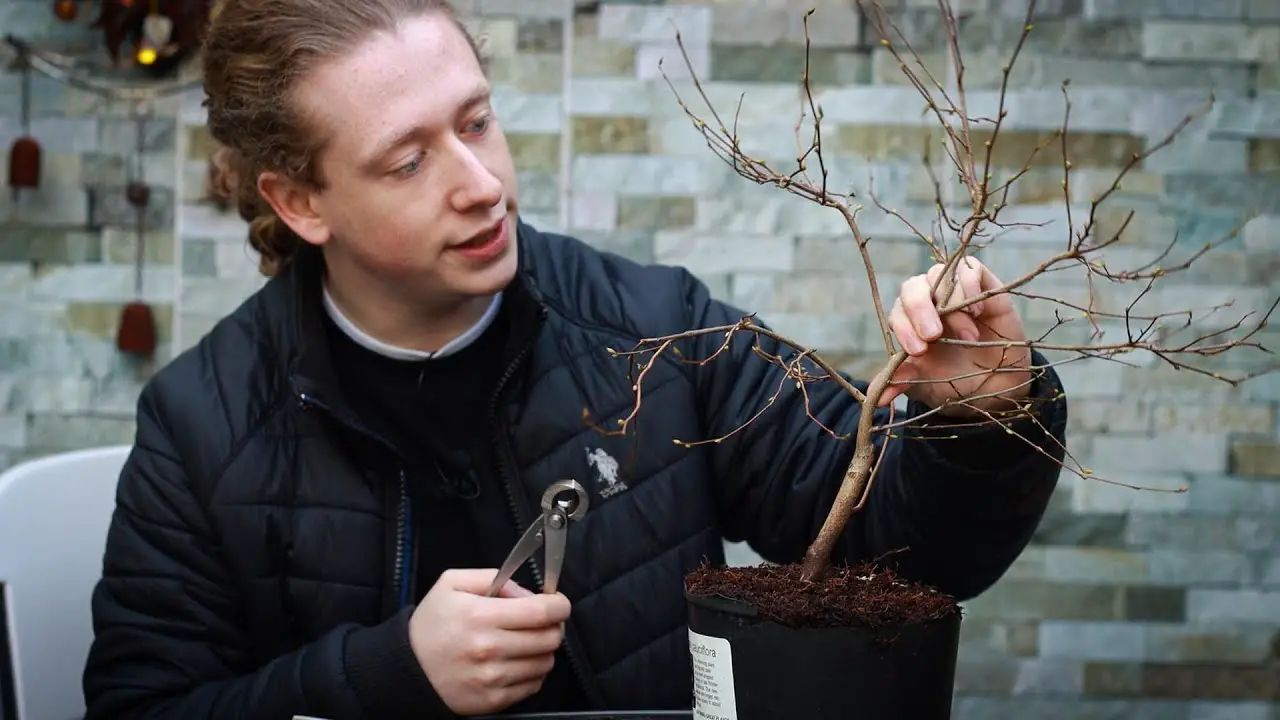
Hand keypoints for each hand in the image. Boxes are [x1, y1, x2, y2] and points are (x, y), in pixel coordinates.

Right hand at [409, 568, 570, 714]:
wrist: (408, 670)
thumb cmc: (431, 626)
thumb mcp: (451, 584)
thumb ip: (492, 577)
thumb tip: (525, 592)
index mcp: (480, 616)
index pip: (542, 612)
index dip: (559, 605)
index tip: (557, 603)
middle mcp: (489, 648)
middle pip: (550, 637)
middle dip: (553, 625)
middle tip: (541, 621)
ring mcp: (493, 677)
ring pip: (545, 662)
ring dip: (542, 649)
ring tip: (524, 642)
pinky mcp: (494, 700)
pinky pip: (534, 685)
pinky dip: (532, 671)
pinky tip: (515, 662)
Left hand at [879, 257, 1031, 416]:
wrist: (996, 386)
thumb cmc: (955, 381)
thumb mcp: (925, 384)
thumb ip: (901, 382)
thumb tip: (876, 398)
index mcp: (909, 322)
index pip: (897, 313)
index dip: (904, 328)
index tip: (917, 351)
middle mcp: (929, 302)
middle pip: (913, 288)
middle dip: (919, 310)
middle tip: (933, 335)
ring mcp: (954, 290)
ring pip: (939, 275)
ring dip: (950, 303)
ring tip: (967, 336)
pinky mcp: (983, 284)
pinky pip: (969, 267)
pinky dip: (969, 284)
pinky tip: (977, 311)